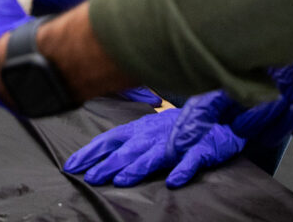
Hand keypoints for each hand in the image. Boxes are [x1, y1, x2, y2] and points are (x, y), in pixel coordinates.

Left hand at [66, 90, 254, 187]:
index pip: (110, 139)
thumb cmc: (179, 124)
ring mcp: (178, 140)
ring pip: (155, 155)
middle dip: (108, 164)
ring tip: (122, 180)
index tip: (71, 166)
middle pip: (128, 150)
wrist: (221, 112)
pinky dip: (184, 169)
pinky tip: (174, 181)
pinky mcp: (202, 148)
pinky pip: (193, 159)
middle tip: (90, 178)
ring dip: (138, 168)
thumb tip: (102, 153)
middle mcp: (155, 134)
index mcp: (140, 128)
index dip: (91, 152)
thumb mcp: (150, 128)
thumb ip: (130, 140)